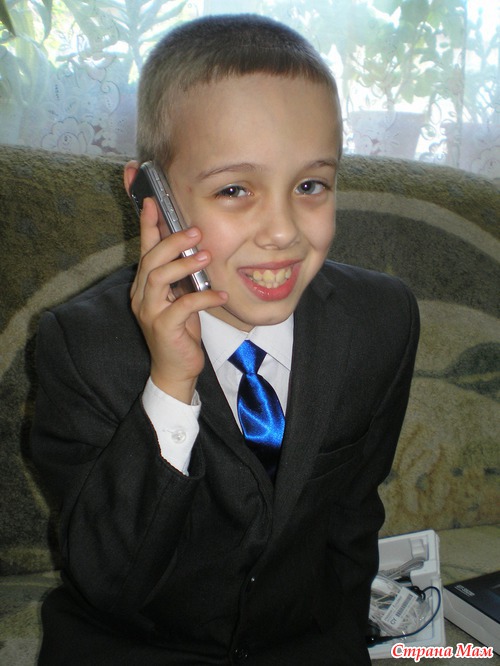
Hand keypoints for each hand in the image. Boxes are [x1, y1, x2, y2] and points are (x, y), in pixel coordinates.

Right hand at [130, 195, 226, 403]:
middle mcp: (141, 296)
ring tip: (207, 256)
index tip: (151, 200)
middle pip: (150, 260)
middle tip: (195, 231)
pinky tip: (220, 294)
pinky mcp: (164, 328)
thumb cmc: (180, 330)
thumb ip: (181, 275)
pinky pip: (183, 306)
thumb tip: (195, 247)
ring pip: (159, 278)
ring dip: (184, 265)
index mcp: (144, 286)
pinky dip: (203, 297)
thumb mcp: (180, 297)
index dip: (147, 225)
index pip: (144, 250)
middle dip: (172, 242)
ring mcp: (150, 312)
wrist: (175, 368)